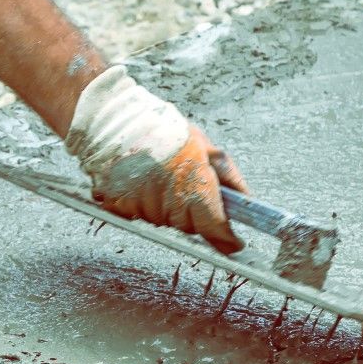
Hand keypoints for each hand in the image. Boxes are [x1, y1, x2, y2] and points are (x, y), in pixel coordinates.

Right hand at [65, 65, 247, 253]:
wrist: (116, 120)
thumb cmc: (163, 129)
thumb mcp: (203, 144)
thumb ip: (226, 174)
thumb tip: (246, 198)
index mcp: (193, 182)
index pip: (214, 226)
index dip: (225, 238)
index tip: (234, 243)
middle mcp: (169, 199)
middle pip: (189, 227)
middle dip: (193, 214)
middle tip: (185, 187)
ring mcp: (143, 205)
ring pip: (163, 222)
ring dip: (165, 208)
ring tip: (159, 179)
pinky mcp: (120, 206)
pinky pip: (138, 216)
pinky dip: (141, 204)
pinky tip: (140, 183)